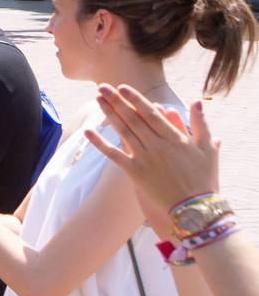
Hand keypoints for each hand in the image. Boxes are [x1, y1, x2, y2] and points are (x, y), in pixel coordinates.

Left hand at [85, 84, 220, 228]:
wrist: (193, 208)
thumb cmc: (203, 178)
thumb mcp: (208, 149)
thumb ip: (201, 124)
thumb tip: (197, 102)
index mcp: (175, 138)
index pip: (151, 114)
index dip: (136, 100)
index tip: (123, 87)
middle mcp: (157, 146)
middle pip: (133, 119)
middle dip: (117, 101)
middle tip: (103, 87)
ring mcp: (144, 159)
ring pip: (123, 132)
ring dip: (109, 114)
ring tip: (97, 100)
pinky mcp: (134, 173)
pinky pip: (114, 155)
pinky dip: (100, 143)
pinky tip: (88, 131)